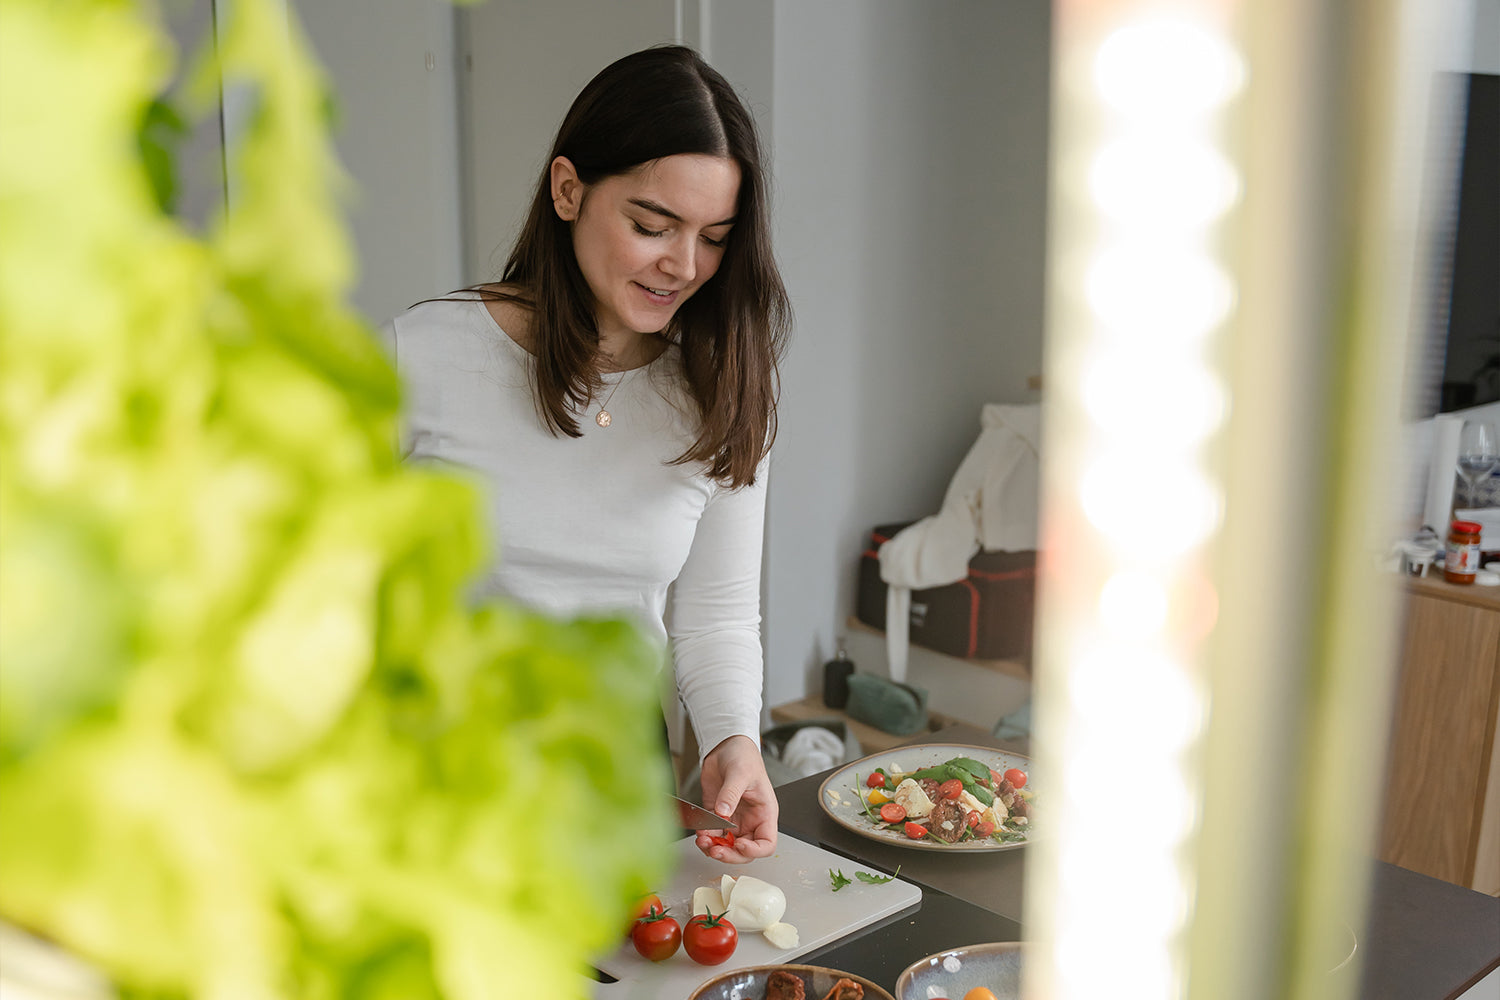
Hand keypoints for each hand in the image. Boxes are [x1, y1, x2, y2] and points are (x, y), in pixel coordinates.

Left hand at [694, 734, 778, 862]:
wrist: (725, 745)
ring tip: (703, 842)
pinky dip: (706, 837)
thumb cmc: (743, 756)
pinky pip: (712, 834)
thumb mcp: (740, 773)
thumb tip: (723, 812)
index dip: (755, 850)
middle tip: (716, 851)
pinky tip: (700, 833)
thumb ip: (731, 793)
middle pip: (744, 851)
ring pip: (727, 846)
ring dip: (714, 848)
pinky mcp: (717, 815)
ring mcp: (734, 820)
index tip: (740, 846)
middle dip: (730, 854)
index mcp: (764, 813)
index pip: (766, 843)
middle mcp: (750, 820)